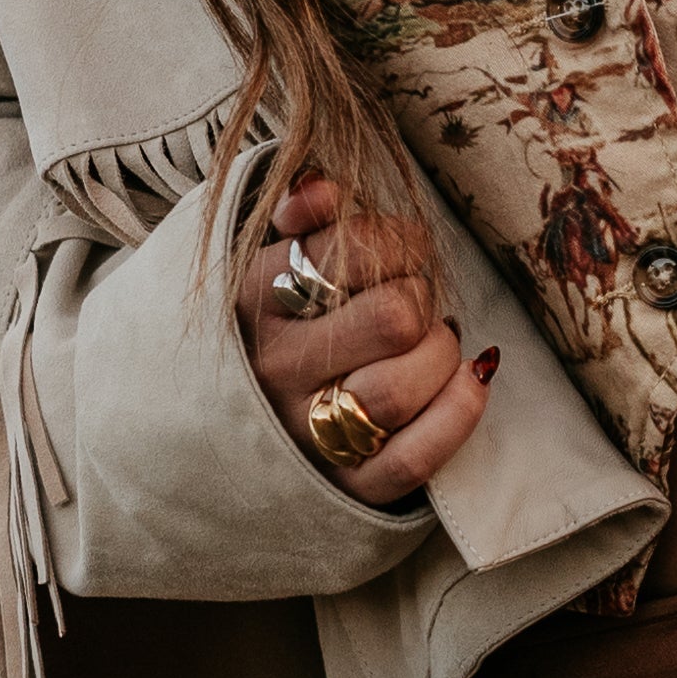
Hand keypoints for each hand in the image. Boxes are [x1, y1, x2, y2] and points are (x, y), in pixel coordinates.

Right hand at [247, 177, 495, 509]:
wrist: (208, 426)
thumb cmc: (269, 324)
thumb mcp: (266, 257)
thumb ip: (300, 215)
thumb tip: (323, 191)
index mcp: (256, 298)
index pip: (358, 250)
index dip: (402, 242)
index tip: (401, 253)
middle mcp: (275, 369)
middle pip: (394, 320)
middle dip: (424, 300)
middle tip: (414, 303)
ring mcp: (305, 434)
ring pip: (401, 390)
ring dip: (440, 355)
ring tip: (432, 344)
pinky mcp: (344, 486)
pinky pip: (414, 459)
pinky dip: (458, 414)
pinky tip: (468, 381)